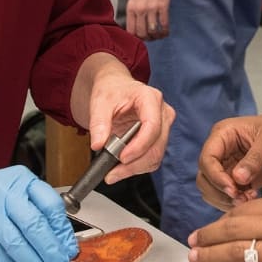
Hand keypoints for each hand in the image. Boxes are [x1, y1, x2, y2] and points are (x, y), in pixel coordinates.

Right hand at [0, 166, 77, 261]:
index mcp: (21, 179)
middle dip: (51, 249)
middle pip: (34, 224)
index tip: (69, 246)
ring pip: (16, 243)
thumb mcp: (19, 191)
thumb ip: (41, 210)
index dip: (63, 230)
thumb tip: (63, 241)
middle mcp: (4, 194)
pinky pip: (1, 254)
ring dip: (35, 261)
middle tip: (61, 261)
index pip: (49, 204)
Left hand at [85, 65, 174, 183]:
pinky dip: (137, 167)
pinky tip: (122, 167)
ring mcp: (163, 126)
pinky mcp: (159, 138)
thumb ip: (98, 123)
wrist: (116, 89)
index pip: (152, 126)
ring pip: (156, 156)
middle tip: (112, 173)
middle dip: (134, 163)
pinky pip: (152, 158)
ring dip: (135, 168)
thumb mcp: (100, 102)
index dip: (138, 146)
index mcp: (150, 98)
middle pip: (156, 146)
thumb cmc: (112, 91)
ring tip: (114, 172)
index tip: (121, 158)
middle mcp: (162, 113)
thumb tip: (98, 144)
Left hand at [127, 0, 172, 39]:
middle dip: (148, 38)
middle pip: (142, 33)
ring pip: (153, 31)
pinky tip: (166, 30)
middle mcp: (139, 9)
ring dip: (157, 35)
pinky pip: (164, 24)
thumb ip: (135, 8)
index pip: (130, 30)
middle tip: (152, 37)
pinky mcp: (163, 5)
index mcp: (131, 6)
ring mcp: (151, 8)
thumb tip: (137, 21)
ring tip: (160, 34)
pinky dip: (165, 30)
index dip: (136, 37)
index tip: (141, 37)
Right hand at [196, 110, 261, 210]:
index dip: (215, 177)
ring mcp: (228, 166)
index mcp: (223, 135)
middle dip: (219, 191)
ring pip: (212, 189)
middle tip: (240, 198)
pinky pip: (226, 195)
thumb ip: (255, 159)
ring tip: (247, 199)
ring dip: (225, 199)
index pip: (206, 159)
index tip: (232, 189)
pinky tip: (251, 199)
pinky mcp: (237, 180)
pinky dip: (234, 201)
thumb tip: (238, 179)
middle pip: (204, 177)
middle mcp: (221, 151)